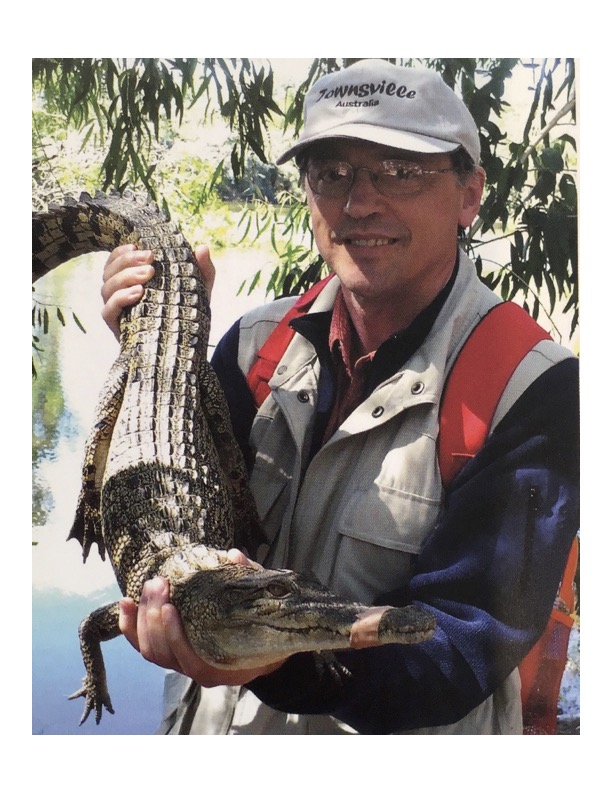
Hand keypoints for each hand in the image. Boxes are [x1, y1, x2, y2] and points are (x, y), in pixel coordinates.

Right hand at [101, 243, 215, 339]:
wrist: (185, 350)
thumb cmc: (186, 316)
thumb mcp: (197, 292)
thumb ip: (202, 271)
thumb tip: (202, 248)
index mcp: (132, 281)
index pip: (116, 262)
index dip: (122, 252)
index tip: (138, 246)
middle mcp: (120, 294)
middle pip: (109, 271)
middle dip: (128, 261)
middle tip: (150, 260)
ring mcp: (118, 311)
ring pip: (107, 288)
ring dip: (125, 277)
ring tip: (147, 276)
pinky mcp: (118, 327)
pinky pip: (108, 311)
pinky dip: (120, 299)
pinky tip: (138, 294)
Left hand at [118, 551, 285, 687]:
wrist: (266, 652)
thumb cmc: (262, 625)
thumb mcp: (261, 603)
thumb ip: (249, 581)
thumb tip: (234, 556)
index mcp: (220, 663)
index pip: (188, 657)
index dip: (174, 634)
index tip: (170, 606)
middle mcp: (197, 670)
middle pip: (163, 650)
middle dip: (154, 615)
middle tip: (158, 583)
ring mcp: (182, 665)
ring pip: (150, 650)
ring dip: (143, 618)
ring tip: (149, 586)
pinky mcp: (171, 656)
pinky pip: (144, 647)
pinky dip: (131, 627)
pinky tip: (126, 603)